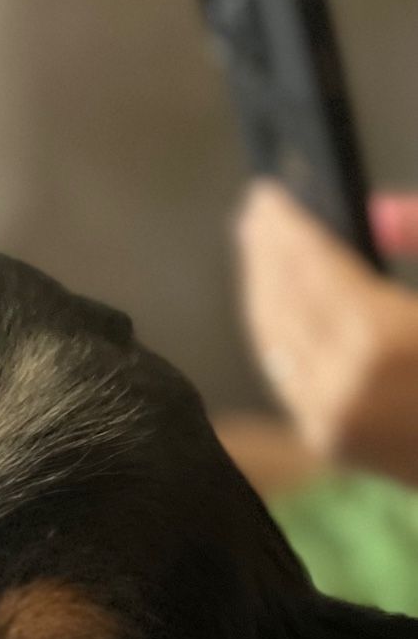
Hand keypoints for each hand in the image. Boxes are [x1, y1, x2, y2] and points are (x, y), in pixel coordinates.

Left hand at [236, 181, 417, 483]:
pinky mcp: (331, 444)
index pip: (312, 269)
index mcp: (384, 341)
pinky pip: (286, 376)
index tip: (266, 195)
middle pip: (283, 303)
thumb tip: (375, 212)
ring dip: (263, 293)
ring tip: (259, 252)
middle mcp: (344, 386)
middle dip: (264, 255)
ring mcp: (331, 422)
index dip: (285, 228)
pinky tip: (277, 308)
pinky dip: (276, 335)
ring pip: (274, 343)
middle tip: (255, 215)